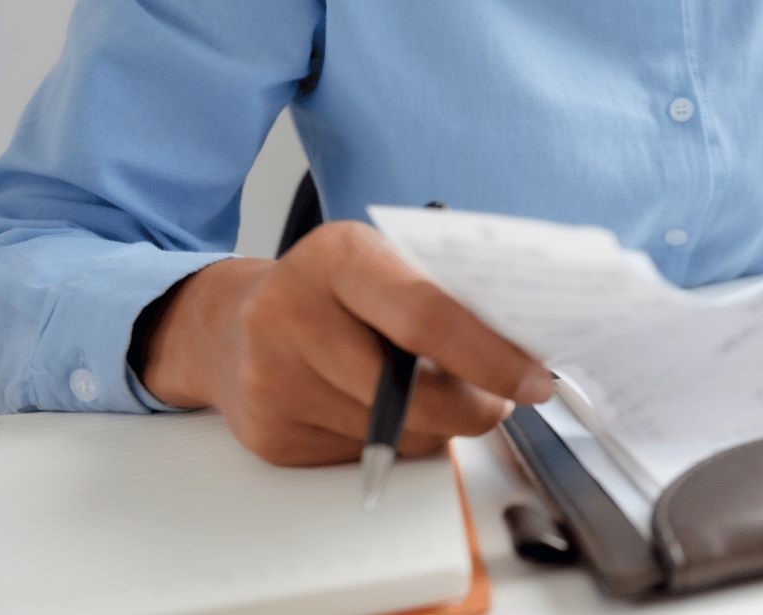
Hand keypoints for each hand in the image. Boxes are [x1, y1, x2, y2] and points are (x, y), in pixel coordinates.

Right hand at [137, 222, 553, 465]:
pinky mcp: (271, 433)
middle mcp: (293, 312)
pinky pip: (366, 456)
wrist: (229, 328)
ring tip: (422, 392)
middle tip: (499, 401)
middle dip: (475, 407)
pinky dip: (391, 441)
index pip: (428, 316)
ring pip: (400, 434)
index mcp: (338, 256)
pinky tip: (374, 409)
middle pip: (417, 393)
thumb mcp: (383, 265)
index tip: (533, 381)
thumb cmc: (331, 294)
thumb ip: (444, 297)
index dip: (491, 357)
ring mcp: (275, 378)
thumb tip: (522, 354)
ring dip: (434, 425)